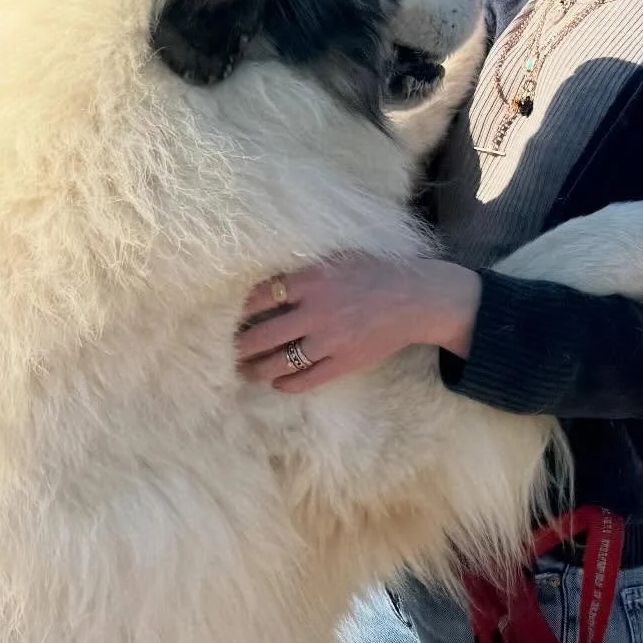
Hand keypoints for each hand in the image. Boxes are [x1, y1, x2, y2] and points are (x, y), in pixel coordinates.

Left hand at [236, 253, 481, 392]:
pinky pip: (306, 380)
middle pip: (262, 335)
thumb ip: (304, 271)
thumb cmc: (375, 273)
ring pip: (279, 362)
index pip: (261, 297)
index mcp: (312, 281)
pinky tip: (276, 382)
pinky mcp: (343, 363)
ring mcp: (329, 341)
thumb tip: (269, 281)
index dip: (241, 310)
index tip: (230, 317)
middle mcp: (316, 312)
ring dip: (256, 369)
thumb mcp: (337, 258)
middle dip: (239, 345)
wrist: (415, 298)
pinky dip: (286, 384)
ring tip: (244, 371)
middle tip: (227, 350)